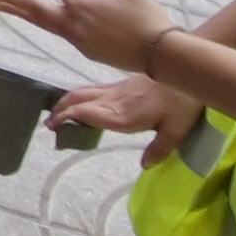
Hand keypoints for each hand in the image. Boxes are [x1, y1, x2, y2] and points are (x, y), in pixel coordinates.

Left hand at [0, 0, 185, 72]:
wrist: (159, 55)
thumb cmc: (148, 18)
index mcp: (82, 6)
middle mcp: (73, 25)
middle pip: (34, 9)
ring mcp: (77, 40)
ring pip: (44, 23)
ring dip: (23, 12)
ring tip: (0, 6)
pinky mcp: (85, 50)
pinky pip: (63, 31)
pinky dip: (56, 20)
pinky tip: (48, 18)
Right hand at [50, 73, 208, 165]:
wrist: (185, 69)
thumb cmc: (182, 101)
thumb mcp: (176, 130)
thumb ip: (159, 149)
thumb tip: (144, 166)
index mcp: (123, 114)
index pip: (87, 113)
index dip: (67, 118)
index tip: (55, 128)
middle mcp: (114, 101)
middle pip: (78, 101)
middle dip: (60, 112)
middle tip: (50, 127)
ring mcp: (116, 90)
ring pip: (82, 92)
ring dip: (65, 102)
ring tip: (56, 114)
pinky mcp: (120, 84)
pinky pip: (91, 88)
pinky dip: (77, 95)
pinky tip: (77, 101)